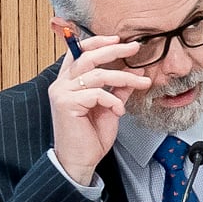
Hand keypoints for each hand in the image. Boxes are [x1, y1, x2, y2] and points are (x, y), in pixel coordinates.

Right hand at [49, 36, 154, 183]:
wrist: (80, 160)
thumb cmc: (90, 136)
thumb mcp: (109, 108)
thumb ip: (118, 90)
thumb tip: (135, 73)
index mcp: (69, 81)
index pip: (79, 52)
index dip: (98, 42)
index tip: (119, 40)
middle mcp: (61, 84)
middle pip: (88, 56)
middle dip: (114, 50)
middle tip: (134, 49)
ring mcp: (61, 93)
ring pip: (96, 74)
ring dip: (123, 78)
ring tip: (141, 84)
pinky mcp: (65, 104)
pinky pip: (96, 94)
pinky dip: (112, 100)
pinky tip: (119, 111)